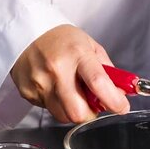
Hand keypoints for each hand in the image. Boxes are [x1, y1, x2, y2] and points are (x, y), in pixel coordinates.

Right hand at [10, 25, 129, 122]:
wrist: (28, 32)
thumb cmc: (62, 39)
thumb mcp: (90, 46)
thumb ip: (107, 71)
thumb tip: (120, 94)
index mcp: (77, 54)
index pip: (98, 84)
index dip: (114, 101)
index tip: (121, 106)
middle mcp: (57, 69)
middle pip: (78, 112)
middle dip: (90, 113)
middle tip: (91, 102)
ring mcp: (40, 83)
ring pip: (63, 116)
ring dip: (73, 110)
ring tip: (71, 93)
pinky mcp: (28, 92)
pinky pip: (48, 110)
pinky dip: (56, 104)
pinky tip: (54, 88)